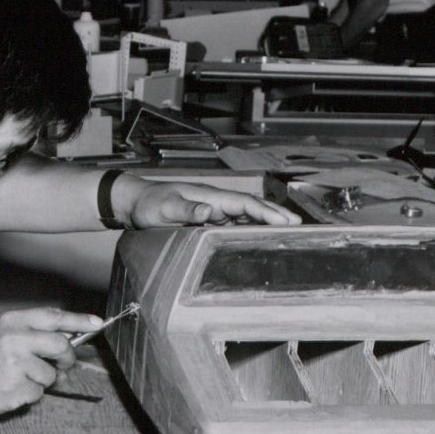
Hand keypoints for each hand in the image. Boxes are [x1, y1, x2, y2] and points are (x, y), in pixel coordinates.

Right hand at [0, 307, 102, 416]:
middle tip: (62, 363)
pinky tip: (12, 387)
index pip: (54, 317)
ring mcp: (15, 365)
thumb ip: (31, 331)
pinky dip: (30, 393)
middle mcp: (15, 339)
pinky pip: (39, 393)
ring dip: (42, 380)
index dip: (79, 320)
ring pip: (51, 375)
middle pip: (61, 345)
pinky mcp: (16, 388)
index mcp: (12, 322)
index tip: (98, 323)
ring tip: (18, 376)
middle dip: (66, 358)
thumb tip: (67, 337)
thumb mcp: (1, 332)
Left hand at [125, 181, 300, 227]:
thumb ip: (185, 210)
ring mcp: (214, 211)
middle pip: (252, 208)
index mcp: (210, 197)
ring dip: (268, 222)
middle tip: (299, 226)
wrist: (135, 203)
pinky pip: (236, 224)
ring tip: (289, 232)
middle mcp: (216, 202)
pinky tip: (262, 237)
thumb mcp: (164, 208)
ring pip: (247, 215)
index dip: (266, 212)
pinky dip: (252, 228)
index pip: (244, 203)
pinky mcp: (209, 221)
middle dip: (275, 215)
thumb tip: (208, 210)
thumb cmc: (149, 204)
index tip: (284, 221)